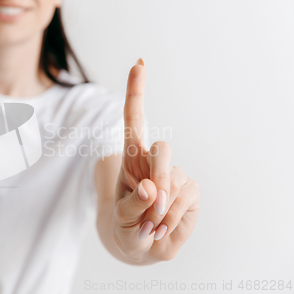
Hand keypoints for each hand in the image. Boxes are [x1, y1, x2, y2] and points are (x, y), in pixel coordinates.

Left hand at [112, 58, 199, 263]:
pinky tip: (163, 227)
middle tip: (152, 205)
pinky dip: (174, 217)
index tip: (139, 63)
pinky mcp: (191, 190)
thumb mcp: (119, 220)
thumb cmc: (125, 227)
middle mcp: (153, 161)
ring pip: (174, 180)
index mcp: (131, 158)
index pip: (134, 120)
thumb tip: (154, 189)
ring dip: (162, 209)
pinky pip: (187, 197)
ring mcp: (174, 174)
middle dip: (159, 175)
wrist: (142, 247)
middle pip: (161, 149)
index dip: (137, 92)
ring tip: (151, 224)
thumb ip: (132, 206)